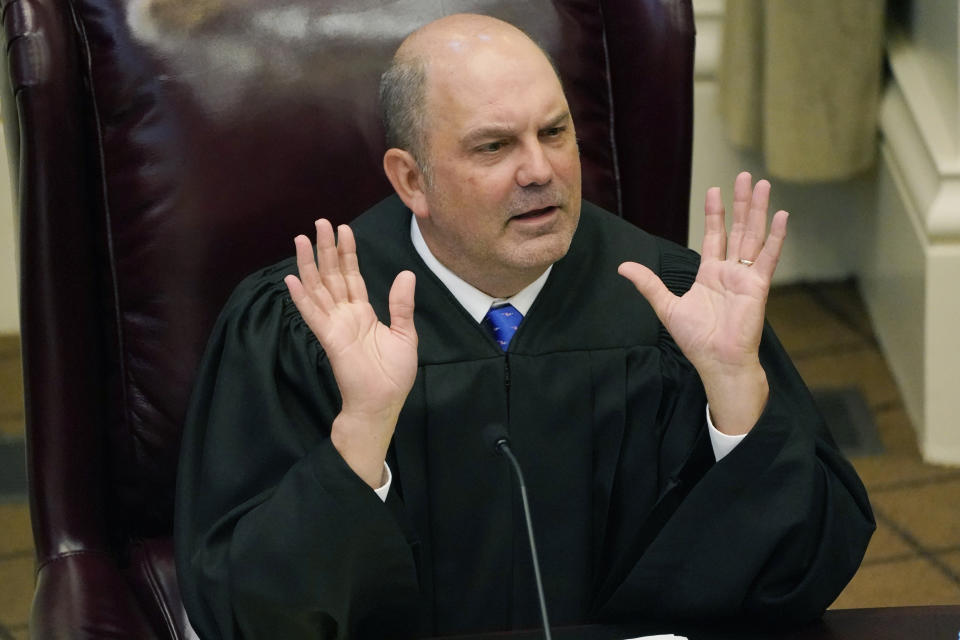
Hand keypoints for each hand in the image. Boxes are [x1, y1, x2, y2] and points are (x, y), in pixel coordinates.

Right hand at [284, 219, 417, 486]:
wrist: (382, 403)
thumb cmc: (393, 375)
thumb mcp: (405, 334)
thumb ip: (401, 305)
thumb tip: (406, 274)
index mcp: (362, 312)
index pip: (352, 275)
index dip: (347, 252)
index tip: (344, 229)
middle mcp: (345, 314)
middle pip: (332, 275)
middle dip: (326, 249)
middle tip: (320, 223)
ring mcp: (334, 325)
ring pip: (318, 288)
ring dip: (309, 265)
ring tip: (301, 239)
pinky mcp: (329, 338)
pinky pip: (312, 314)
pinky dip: (301, 298)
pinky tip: (291, 279)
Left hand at [618, 172, 787, 434]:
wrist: (717, 361)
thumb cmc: (696, 339)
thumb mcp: (667, 306)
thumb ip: (649, 283)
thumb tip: (623, 267)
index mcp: (710, 273)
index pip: (715, 236)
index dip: (715, 213)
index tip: (716, 190)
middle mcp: (730, 271)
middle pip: (738, 229)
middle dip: (742, 202)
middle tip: (747, 176)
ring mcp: (746, 276)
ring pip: (754, 236)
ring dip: (759, 210)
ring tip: (763, 185)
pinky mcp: (758, 286)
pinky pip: (769, 257)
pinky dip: (776, 237)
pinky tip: (781, 215)